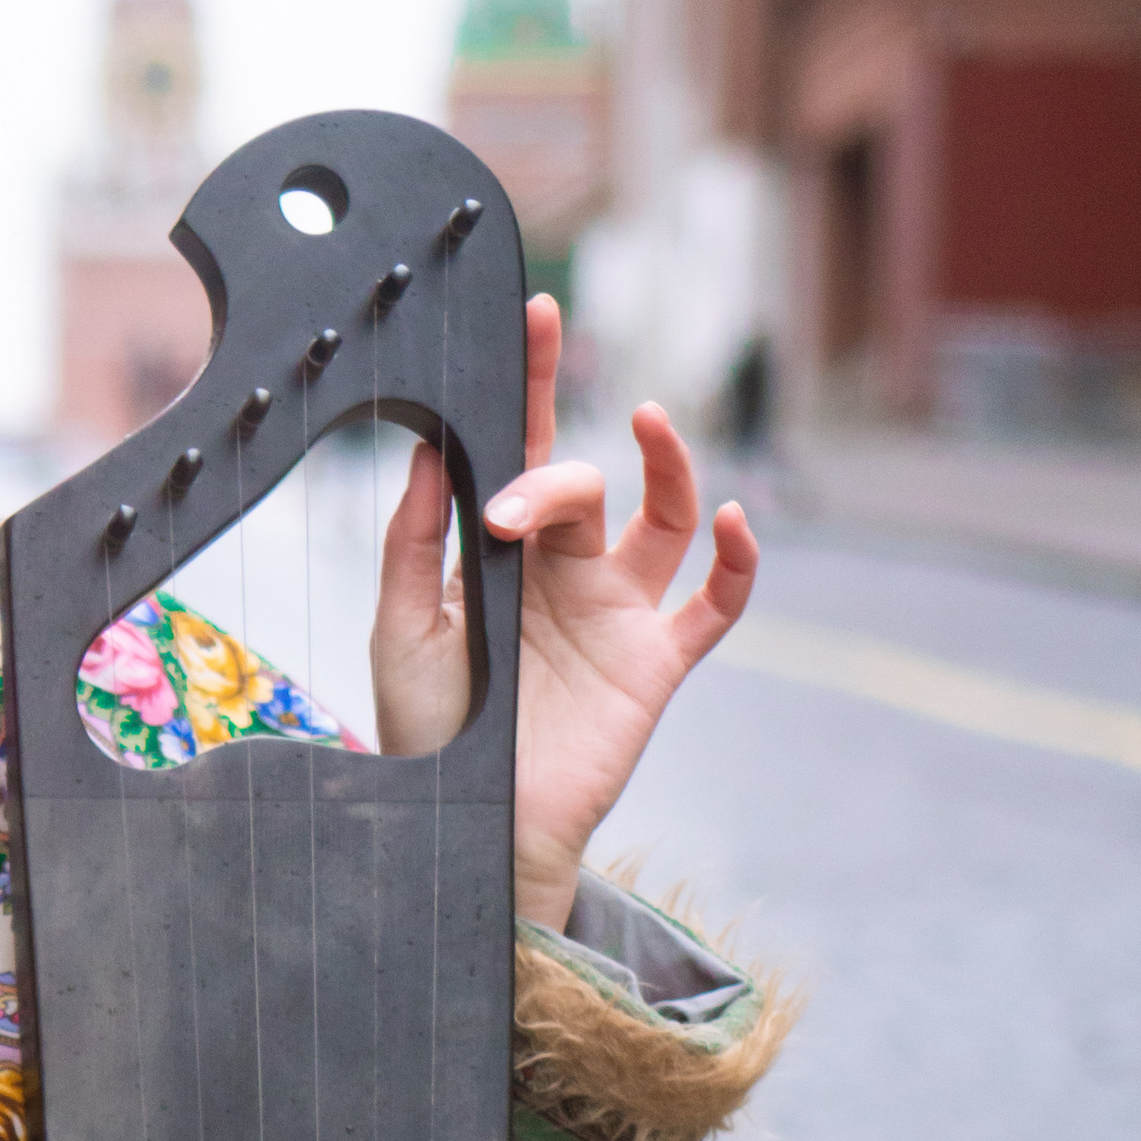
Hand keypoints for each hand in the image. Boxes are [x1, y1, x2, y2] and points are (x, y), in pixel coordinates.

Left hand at [368, 294, 758, 929]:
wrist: (472, 826)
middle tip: (510, 517)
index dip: (535, 381)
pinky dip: (739, 561)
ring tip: (651, 427)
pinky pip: (717, 604)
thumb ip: (415, 540)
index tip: (537, 314)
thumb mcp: (401, 629)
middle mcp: (566, 573)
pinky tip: (734, 521)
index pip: (524, 451)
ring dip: (667, 468)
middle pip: (586, 484)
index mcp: (504, 556)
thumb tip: (430, 450)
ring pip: (664, 519)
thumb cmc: (433, 736)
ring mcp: (618, 614)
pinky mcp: (656, 663)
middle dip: (555, 477)